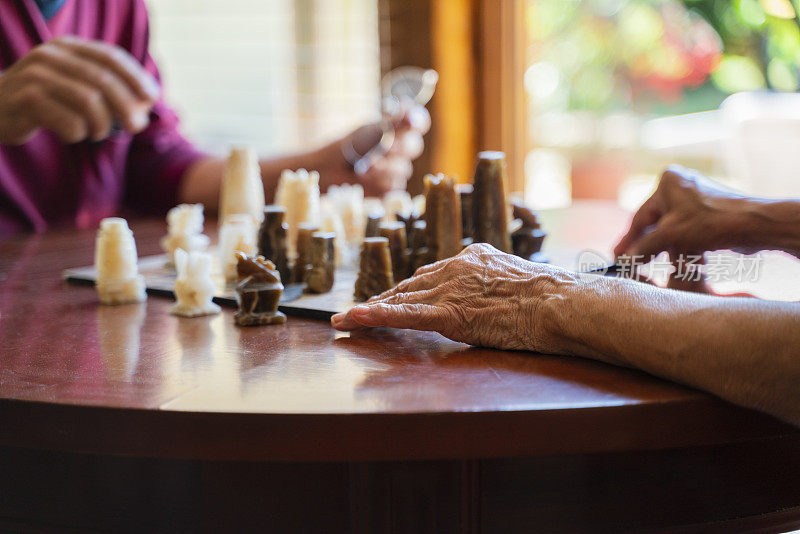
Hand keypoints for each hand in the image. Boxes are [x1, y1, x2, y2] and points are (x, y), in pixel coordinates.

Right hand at [0, 36, 158, 144]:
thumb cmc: (45, 100)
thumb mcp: (74, 85)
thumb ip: (106, 89)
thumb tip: (147, 104)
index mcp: (67, 47)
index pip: (110, 57)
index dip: (136, 77)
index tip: (152, 98)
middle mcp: (51, 56)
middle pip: (103, 80)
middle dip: (127, 106)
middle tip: (136, 127)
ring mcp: (36, 76)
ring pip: (88, 101)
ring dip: (102, 124)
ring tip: (98, 133)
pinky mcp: (26, 100)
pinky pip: (68, 121)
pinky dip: (79, 133)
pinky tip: (74, 135)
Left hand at [314, 102, 430, 195]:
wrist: (329, 169)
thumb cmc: (350, 146)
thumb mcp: (370, 131)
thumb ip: (392, 124)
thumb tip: (411, 117)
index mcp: (399, 130)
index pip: (420, 121)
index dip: (418, 121)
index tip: (409, 122)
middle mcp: (403, 149)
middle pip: (414, 147)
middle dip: (395, 149)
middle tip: (380, 149)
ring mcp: (398, 170)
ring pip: (403, 170)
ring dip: (381, 169)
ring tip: (362, 168)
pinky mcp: (391, 189)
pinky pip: (394, 187)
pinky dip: (377, 182)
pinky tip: (364, 179)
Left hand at [331, 243, 576, 350]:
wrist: (559, 303)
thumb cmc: (552, 299)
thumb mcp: (519, 282)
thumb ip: (495, 286)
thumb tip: (491, 300)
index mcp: (473, 258)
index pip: (432, 274)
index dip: (409, 288)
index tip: (394, 296)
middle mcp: (455, 268)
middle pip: (410, 285)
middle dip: (383, 298)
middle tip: (358, 310)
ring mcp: (450, 289)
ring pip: (401, 299)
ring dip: (369, 310)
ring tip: (343, 320)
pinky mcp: (448, 313)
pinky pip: (403, 314)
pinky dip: (374, 317)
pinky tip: (352, 320)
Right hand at [613, 166, 754, 260]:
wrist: (756, 225)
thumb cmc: (712, 222)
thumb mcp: (670, 235)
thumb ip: (644, 247)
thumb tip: (623, 259)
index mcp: (667, 182)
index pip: (641, 217)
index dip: (628, 240)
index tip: (617, 257)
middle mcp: (681, 186)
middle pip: (656, 224)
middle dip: (650, 247)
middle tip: (633, 265)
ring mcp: (696, 199)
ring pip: (673, 231)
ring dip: (667, 252)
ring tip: (657, 269)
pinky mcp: (709, 213)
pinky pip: (688, 233)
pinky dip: (683, 249)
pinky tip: (680, 264)